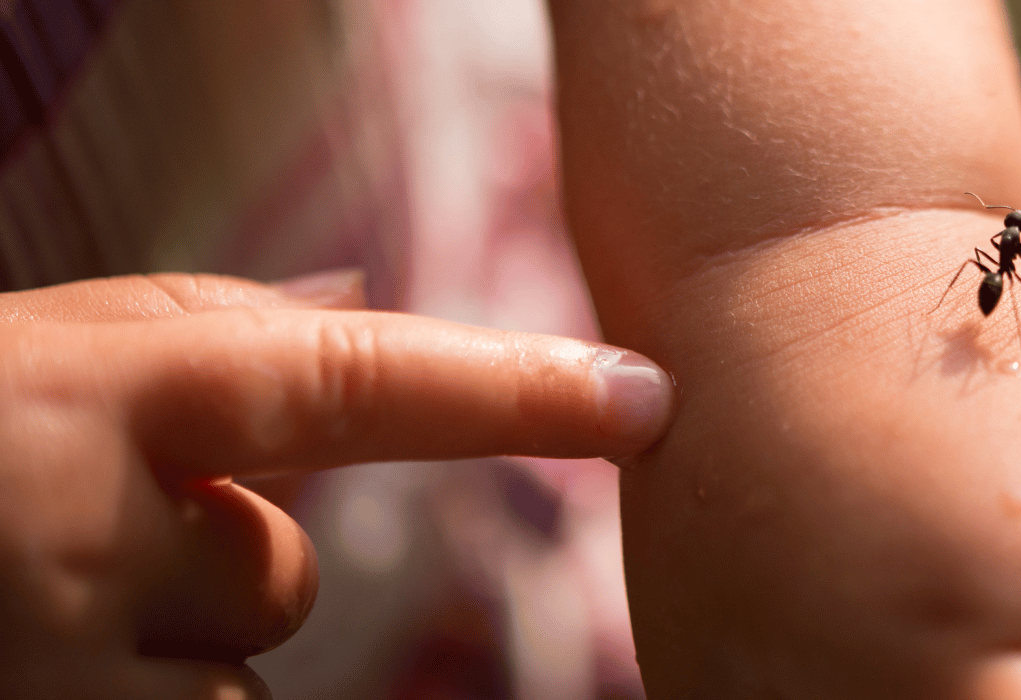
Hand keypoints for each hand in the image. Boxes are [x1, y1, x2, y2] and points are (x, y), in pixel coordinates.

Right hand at [0, 272, 672, 698]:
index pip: (347, 381)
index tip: (645, 396)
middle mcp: (78, 542)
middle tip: (74, 538)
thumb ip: (205, 333)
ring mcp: (60, 675)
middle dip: (214, 569)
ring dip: (166, 659)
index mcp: (96, 396)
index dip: (509, 391)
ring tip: (35, 608)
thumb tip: (361, 297)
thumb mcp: (42, 355)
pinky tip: (51, 660)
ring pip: (233, 692)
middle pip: (280, 583)